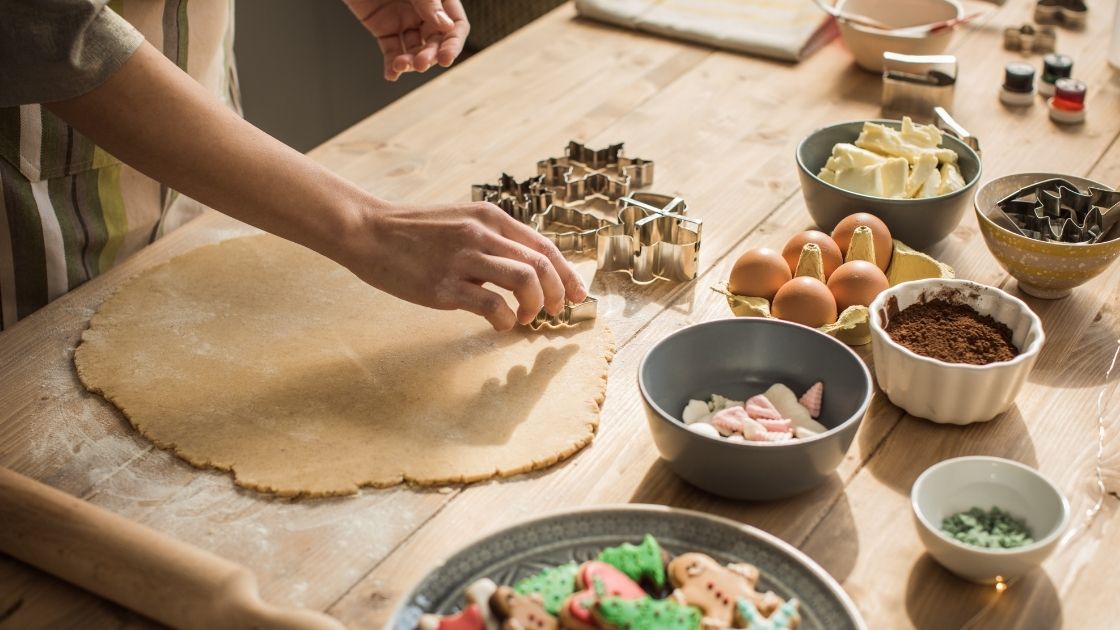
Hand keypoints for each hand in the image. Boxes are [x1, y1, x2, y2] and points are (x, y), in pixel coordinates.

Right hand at [340, 200, 588, 330]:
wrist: (368, 231)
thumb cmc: (415, 231)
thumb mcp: (461, 221)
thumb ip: (493, 239)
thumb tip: (526, 269)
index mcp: (490, 217)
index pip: (545, 246)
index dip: (568, 273)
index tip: (577, 294)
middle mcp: (482, 234)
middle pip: (542, 265)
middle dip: (558, 294)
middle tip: (555, 312)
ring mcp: (464, 259)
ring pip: (525, 281)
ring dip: (536, 307)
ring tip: (526, 319)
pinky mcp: (445, 286)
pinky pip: (493, 306)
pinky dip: (506, 320)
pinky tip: (501, 325)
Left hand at [344, 0, 469, 80]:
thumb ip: (428, 3)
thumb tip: (447, 27)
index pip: (455, 26)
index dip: (452, 44)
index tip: (445, 58)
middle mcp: (423, 12)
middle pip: (434, 42)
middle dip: (429, 55)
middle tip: (419, 64)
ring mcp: (404, 20)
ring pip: (413, 49)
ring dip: (410, 62)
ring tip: (400, 66)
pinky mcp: (383, 28)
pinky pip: (391, 50)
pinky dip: (391, 65)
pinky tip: (391, 75)